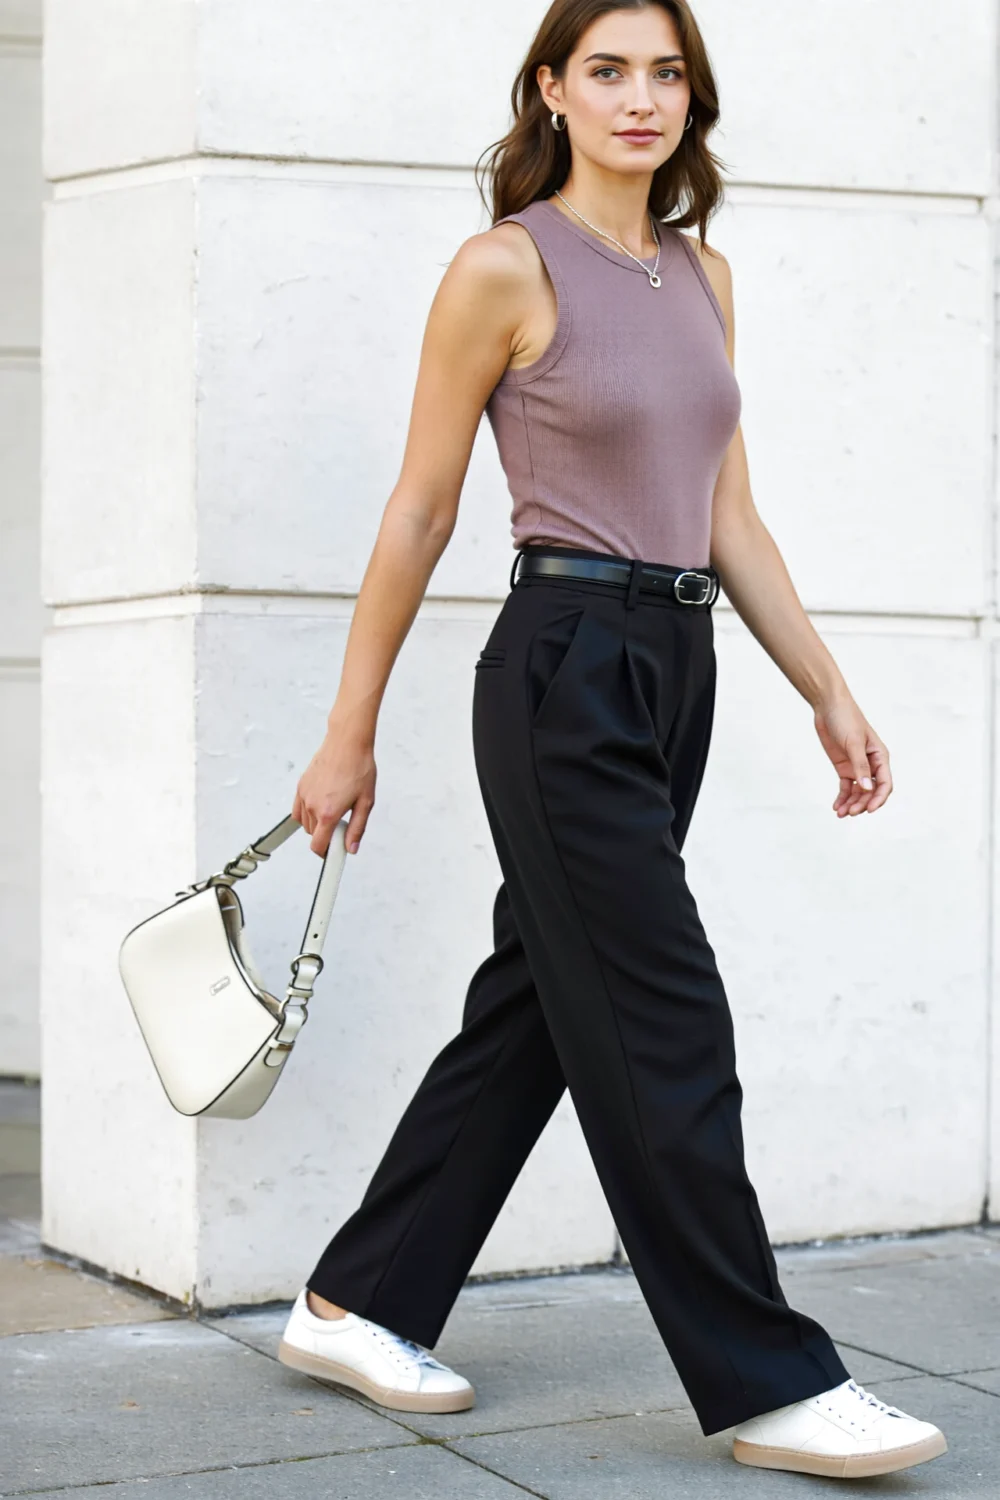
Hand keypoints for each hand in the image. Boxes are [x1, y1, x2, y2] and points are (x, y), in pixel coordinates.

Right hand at [292, 725, 375, 856]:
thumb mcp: (365, 802)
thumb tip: (351, 848)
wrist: (347, 743)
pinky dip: (307, 814)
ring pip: (305, 823)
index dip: (325, 853)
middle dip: (326, 835)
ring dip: (317, 824)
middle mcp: (312, 806)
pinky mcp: (301, 786)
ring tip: (334, 809)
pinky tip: (320, 806)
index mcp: (328, 813)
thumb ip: (357, 828)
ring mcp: (304, 795)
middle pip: (313, 835)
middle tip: (342, 823)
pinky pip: (298, 810)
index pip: (317, 845)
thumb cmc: (359, 768)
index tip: (332, 853)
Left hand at [813, 693, 891, 816]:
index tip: (869, 810)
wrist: (828, 706)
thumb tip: (867, 788)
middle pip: (871, 791)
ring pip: (859, 792)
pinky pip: (846, 787)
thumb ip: (860, 766)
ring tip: (841, 813)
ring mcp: (857, 766)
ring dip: (852, 803)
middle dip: (862, 803)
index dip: (879, 798)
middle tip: (850, 812)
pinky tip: (837, 807)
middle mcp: (871, 764)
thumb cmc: (846, 719)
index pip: (885, 783)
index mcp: (880, 756)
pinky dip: (842, 797)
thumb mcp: (853, 742)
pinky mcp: (844, 767)